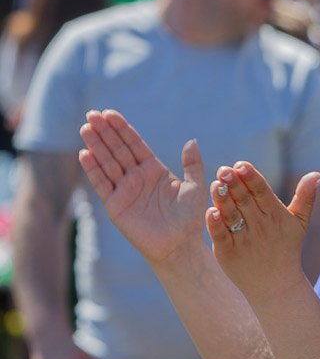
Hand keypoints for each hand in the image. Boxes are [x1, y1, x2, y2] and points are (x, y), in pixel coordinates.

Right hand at [78, 109, 208, 266]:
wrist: (179, 245)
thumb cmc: (190, 218)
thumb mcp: (195, 187)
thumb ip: (193, 164)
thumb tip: (192, 140)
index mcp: (154, 170)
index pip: (135, 144)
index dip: (123, 129)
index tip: (110, 113)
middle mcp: (137, 177)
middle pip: (118, 150)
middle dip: (105, 132)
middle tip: (92, 114)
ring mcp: (125, 190)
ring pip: (107, 163)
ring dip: (96, 146)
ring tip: (85, 127)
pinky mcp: (115, 205)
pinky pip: (102, 184)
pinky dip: (93, 169)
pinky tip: (85, 153)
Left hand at [206, 161, 319, 305]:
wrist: (276, 285)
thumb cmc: (287, 248)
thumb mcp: (300, 222)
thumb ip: (306, 196)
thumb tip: (317, 174)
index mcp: (275, 215)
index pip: (262, 192)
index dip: (251, 177)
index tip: (241, 164)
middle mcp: (260, 226)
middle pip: (245, 201)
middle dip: (234, 184)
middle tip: (224, 170)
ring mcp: (243, 240)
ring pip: (231, 216)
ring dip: (223, 200)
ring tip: (215, 184)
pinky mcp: (228, 253)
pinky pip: (221, 236)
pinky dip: (215, 225)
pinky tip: (209, 211)